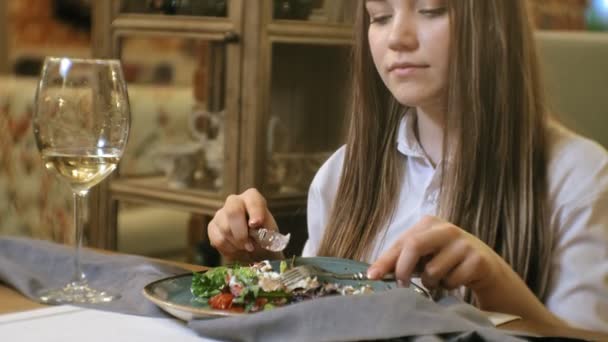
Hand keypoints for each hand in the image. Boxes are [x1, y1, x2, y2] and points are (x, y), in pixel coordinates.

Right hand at [208, 188, 279, 261]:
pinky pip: (217, 240)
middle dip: (241, 233)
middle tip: (249, 247)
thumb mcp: (272, 233)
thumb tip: (253, 226)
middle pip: (233, 211)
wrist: (255, 249)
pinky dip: (229, 250)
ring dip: (237, 245)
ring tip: (246, 249)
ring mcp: (220, 214)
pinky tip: (236, 250)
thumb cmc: (265, 237)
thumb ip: (265, 229)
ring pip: (225, 229)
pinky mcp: (212, 227)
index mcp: (252, 198)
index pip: (252, 199)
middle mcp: (234, 201)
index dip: (254, 211)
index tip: (256, 224)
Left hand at [367, 215, 504, 291]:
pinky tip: (455, 280)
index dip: (385, 260)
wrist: (486, 267)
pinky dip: (448, 286)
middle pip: (414, 246)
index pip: (401, 241)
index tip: (372, 276)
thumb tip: (374, 273)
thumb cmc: (446, 260)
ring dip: (430, 282)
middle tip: (401, 285)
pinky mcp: (477, 260)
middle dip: (402, 269)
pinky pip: (451, 281)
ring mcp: (464, 243)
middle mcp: (446, 229)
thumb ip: (401, 259)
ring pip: (432, 270)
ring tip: (439, 279)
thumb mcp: (423, 255)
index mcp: (429, 223)